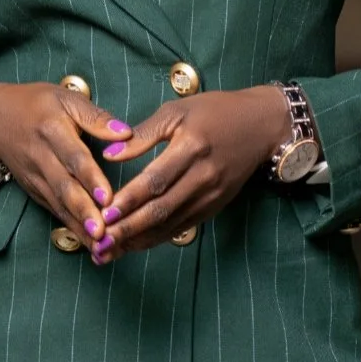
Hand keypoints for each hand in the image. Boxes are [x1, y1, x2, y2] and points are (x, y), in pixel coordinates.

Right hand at [0, 82, 132, 249]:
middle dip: (83, 212)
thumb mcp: (66, 98)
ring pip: (58, 204)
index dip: (91, 178)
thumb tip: (127, 133)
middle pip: (64, 187)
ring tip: (99, 245)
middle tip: (103, 232)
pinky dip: (70, 228)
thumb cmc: (37, 104)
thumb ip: (96, 117)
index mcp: (52, 129)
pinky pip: (53, 210)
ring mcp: (35, 177)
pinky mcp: (34, 190)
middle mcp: (42, 157)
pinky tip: (88, 244)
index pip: (74, 157)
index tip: (108, 198)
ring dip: (78, 227)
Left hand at [89, 86, 290, 262]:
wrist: (260, 126)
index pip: (156, 180)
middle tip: (100, 241)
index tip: (104, 213)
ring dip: (140, 240)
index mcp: (192, 147)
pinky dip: (158, 237)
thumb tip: (110, 153)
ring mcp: (211, 195)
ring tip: (111, 250)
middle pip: (162, 209)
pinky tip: (137, 244)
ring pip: (171, 224)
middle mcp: (203, 176)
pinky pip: (183, 226)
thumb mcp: (177, 111)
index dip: (129, 200)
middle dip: (129, 229)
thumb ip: (143, 134)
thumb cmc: (215, 111)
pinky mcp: (215, 206)